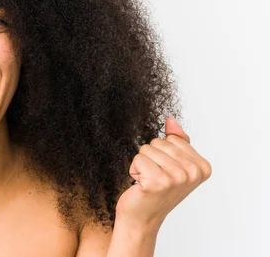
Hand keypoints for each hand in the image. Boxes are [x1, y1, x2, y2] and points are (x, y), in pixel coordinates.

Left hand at [115, 116, 211, 230]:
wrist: (142, 218)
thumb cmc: (156, 190)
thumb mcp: (173, 164)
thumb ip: (176, 141)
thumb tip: (171, 119)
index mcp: (202, 167)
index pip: (172, 138)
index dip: (163, 152)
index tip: (166, 171)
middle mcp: (193, 173)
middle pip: (159, 142)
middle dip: (151, 157)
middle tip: (154, 177)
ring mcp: (177, 178)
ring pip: (146, 149)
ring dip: (141, 164)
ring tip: (147, 181)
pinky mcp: (158, 182)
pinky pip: (138, 159)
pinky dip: (134, 170)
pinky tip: (140, 185)